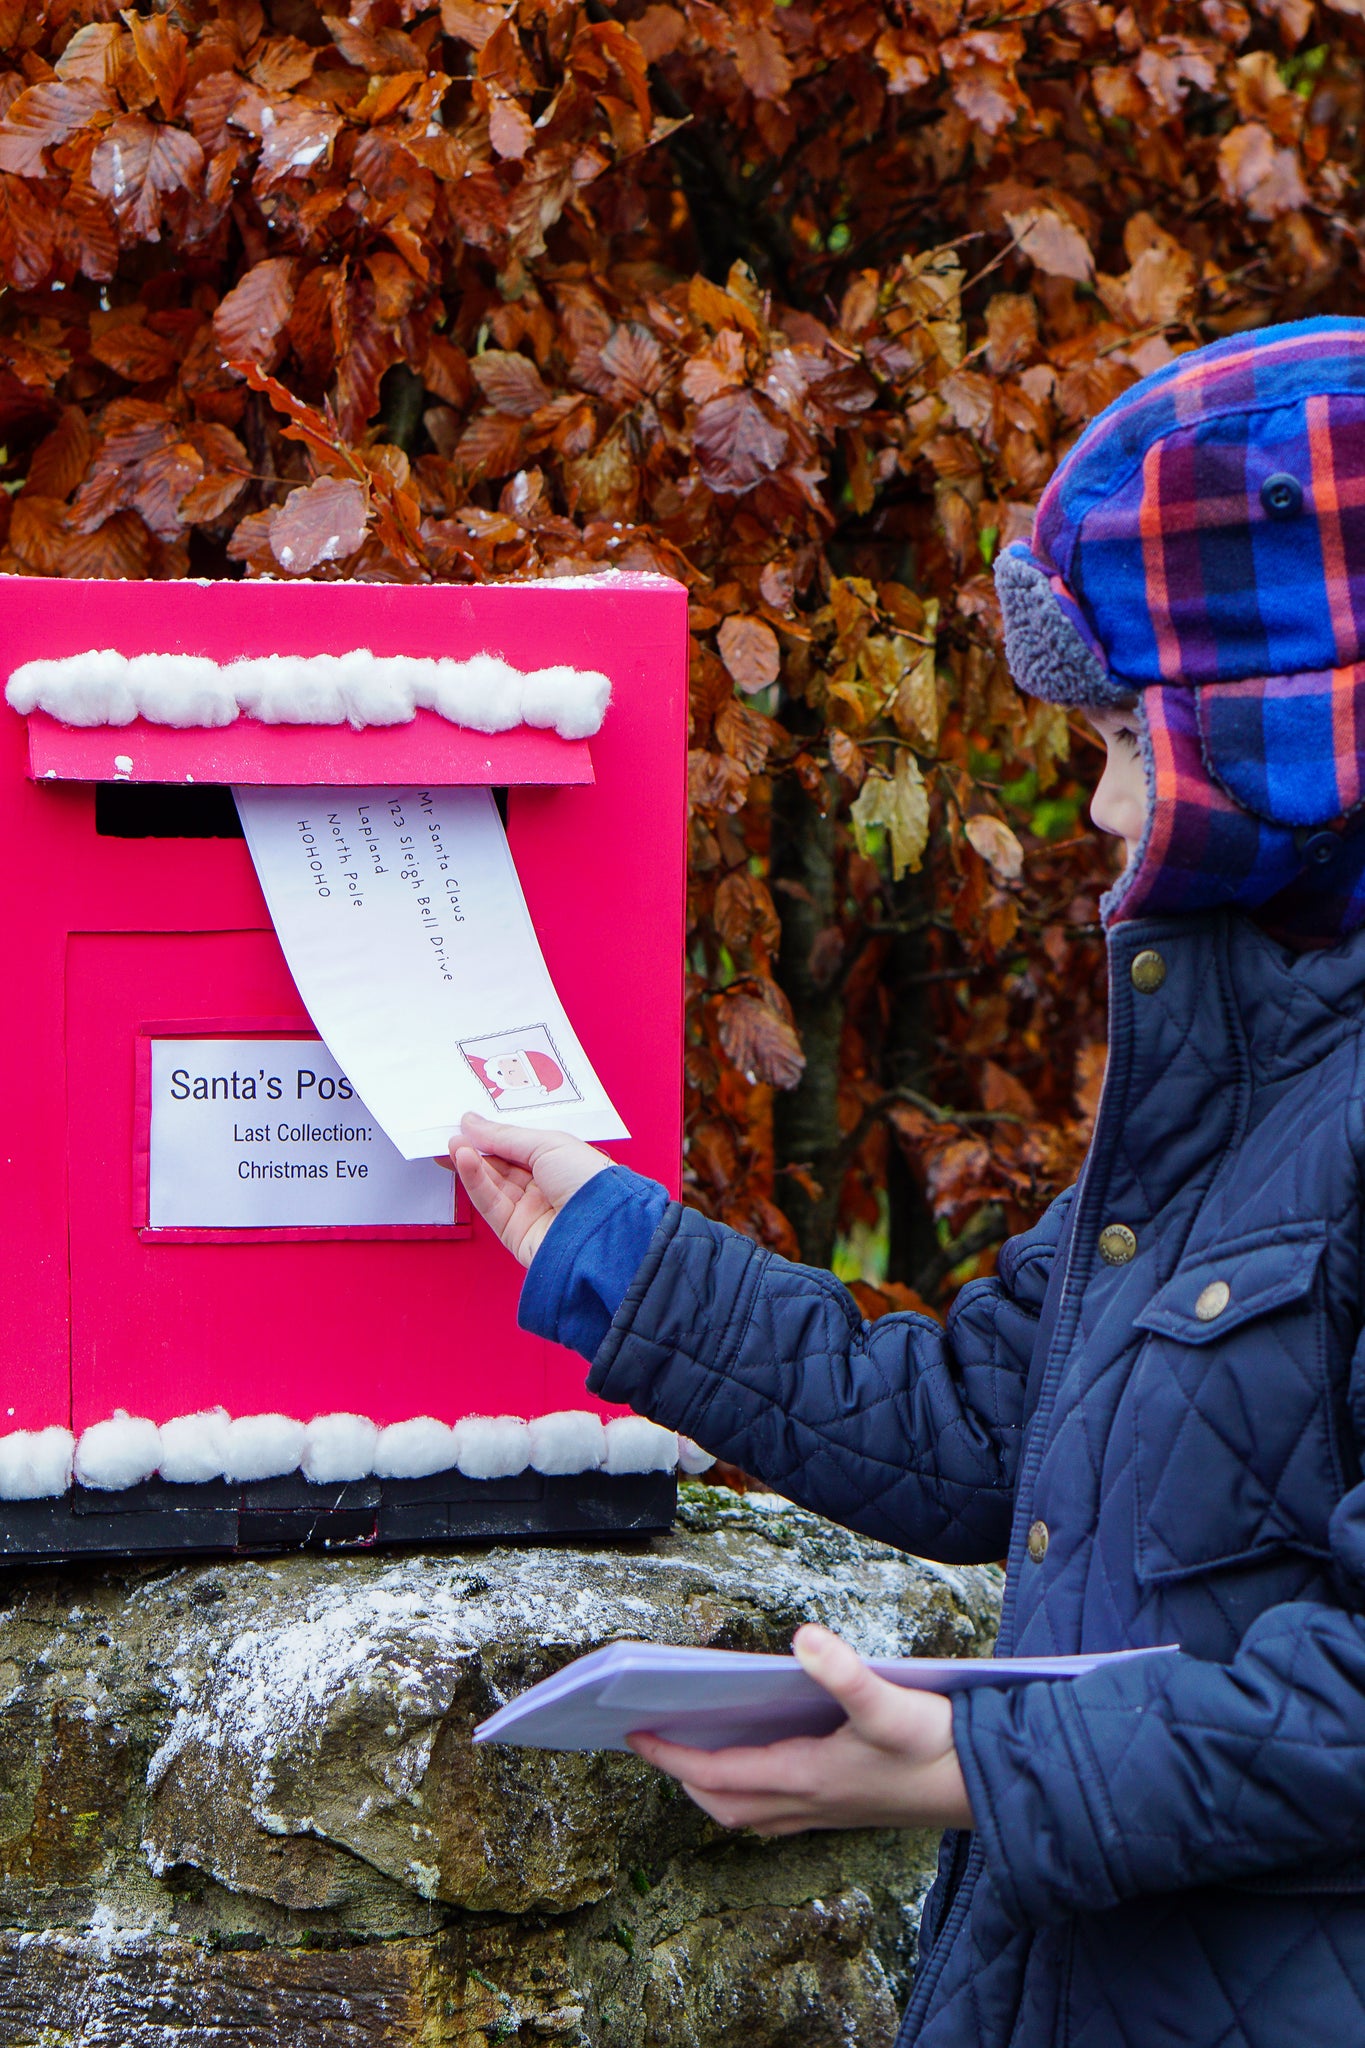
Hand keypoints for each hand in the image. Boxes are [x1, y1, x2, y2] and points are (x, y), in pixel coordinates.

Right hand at [446, 1112, 610, 1265]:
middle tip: (453, 1133)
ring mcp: (529, 1211)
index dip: (493, 1136)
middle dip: (477, 1149)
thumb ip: (504, 1136)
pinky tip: (463, 1159)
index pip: (518, 1148)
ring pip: (491, 1185)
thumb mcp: (547, 1144)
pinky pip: (489, 1204)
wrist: (599, 1228)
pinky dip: (474, 1181)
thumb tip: (471, 1122)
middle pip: (501, 1167)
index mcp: (559, 1164)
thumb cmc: (587, 1179)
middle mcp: (544, 1188)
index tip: (467, 1124)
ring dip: (471, 1163)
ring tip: (453, 1144)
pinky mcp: (514, 1232)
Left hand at [627, 1624, 974, 1835]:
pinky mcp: (848, 1810)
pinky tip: (764, 1768)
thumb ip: (845, 1671)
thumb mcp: (891, 1701)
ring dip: (718, 1791)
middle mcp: (811, 1802)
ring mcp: (829, 1812)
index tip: (636, 1735)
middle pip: (726, 1805)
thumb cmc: (940, 1746)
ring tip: (698, 1756)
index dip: (672, 1756)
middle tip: (657, 1746)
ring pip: (753, 1815)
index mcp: (808, 1776)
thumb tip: (803, 1638)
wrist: (988, 1786)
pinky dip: (755, 1796)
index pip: (718, 1774)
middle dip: (685, 1779)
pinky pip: (782, 1814)